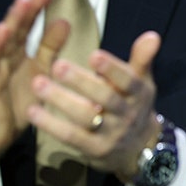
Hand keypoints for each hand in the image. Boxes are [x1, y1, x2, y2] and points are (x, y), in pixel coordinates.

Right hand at [0, 0, 59, 185]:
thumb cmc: (16, 104)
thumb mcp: (39, 73)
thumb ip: (49, 49)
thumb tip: (65, 21)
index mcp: (18, 54)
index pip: (28, 26)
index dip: (38, 8)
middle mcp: (4, 57)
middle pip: (16, 28)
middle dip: (28, 8)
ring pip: (2, 40)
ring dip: (11, 21)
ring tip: (22, 3)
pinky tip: (0, 31)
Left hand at [27, 30, 162, 181]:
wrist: (138, 148)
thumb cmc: (132, 104)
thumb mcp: (141, 82)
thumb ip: (142, 59)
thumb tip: (152, 36)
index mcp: (138, 93)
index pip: (128, 80)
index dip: (112, 69)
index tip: (94, 55)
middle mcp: (127, 114)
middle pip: (105, 98)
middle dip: (81, 82)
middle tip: (57, 65)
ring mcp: (111, 134)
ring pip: (86, 117)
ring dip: (60, 101)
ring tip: (38, 83)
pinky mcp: (94, 150)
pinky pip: (71, 137)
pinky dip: (51, 124)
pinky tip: (33, 110)